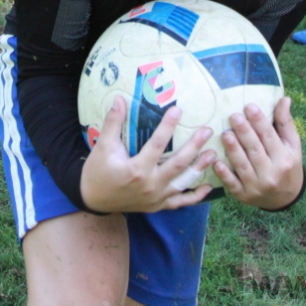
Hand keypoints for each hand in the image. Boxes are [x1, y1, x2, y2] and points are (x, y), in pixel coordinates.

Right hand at [79, 96, 215, 213]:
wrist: (93, 200)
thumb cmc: (98, 172)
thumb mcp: (103, 146)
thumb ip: (113, 123)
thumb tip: (119, 99)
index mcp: (137, 169)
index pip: (157, 144)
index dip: (168, 126)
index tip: (178, 110)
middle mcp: (150, 185)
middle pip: (178, 164)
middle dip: (194, 147)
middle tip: (207, 130)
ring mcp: (156, 198)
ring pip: (183, 182)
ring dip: (199, 168)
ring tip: (213, 153)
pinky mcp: (158, 206)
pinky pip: (180, 202)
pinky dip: (195, 196)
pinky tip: (207, 187)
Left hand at [213, 99, 303, 209]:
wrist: (285, 199)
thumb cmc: (288, 165)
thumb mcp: (292, 145)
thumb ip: (285, 123)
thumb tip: (284, 99)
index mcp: (285, 159)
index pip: (270, 137)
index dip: (259, 121)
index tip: (249, 106)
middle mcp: (271, 174)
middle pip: (255, 150)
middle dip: (244, 132)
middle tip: (234, 116)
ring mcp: (256, 186)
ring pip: (243, 166)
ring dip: (233, 150)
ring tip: (225, 134)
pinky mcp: (244, 195)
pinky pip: (232, 184)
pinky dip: (224, 174)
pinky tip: (216, 162)